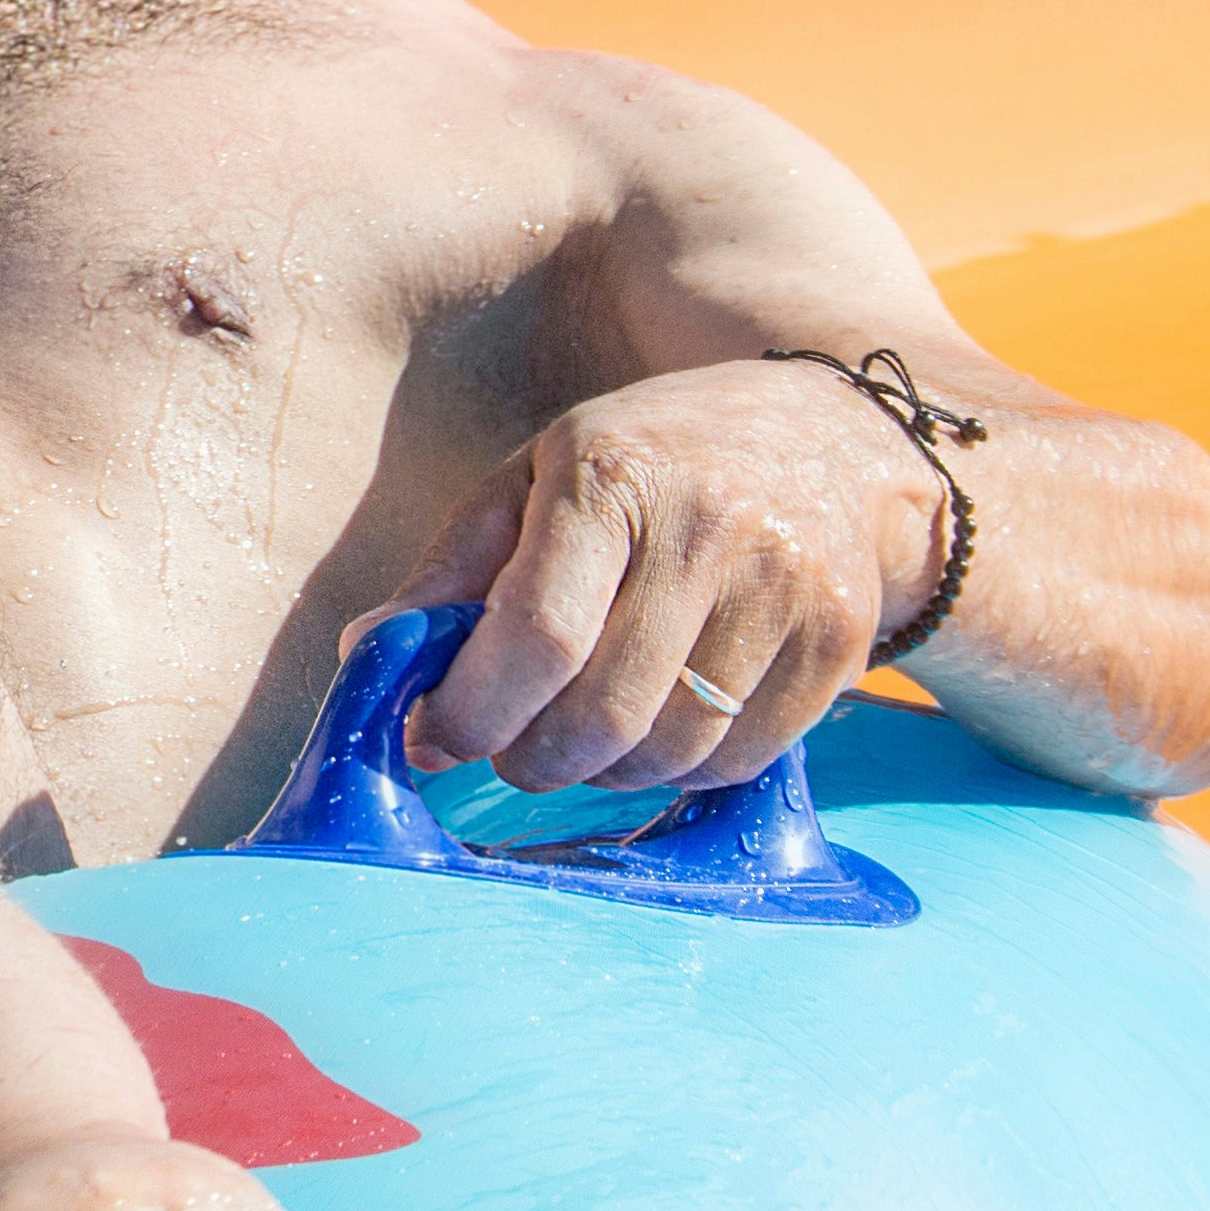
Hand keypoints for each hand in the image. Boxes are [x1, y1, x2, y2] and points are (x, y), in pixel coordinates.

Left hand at [392, 361, 944, 797]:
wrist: (833, 440)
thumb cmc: (653, 461)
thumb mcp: (536, 478)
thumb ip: (453, 570)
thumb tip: (371, 655)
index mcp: (614, 476)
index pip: (537, 635)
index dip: (473, 711)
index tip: (436, 736)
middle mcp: (710, 529)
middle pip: (600, 714)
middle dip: (529, 758)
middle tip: (509, 744)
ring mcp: (785, 590)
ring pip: (667, 752)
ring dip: (603, 770)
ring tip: (586, 726)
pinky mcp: (837, 646)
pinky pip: (734, 762)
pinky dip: (678, 768)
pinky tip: (661, 720)